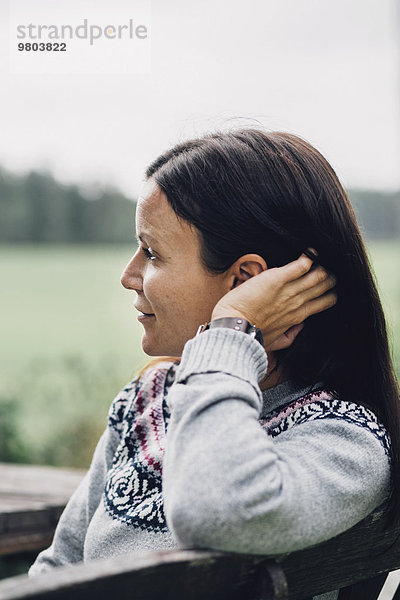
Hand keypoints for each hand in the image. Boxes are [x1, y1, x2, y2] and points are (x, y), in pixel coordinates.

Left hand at [211, 253, 336, 350]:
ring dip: (322, 266)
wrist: (235, 327)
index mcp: (298, 316)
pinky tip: (312, 251)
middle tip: (332, 268)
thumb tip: (301, 327)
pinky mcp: (277, 279)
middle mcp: (297, 302)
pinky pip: (300, 266)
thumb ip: (291, 336)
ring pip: (316, 275)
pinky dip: (308, 257)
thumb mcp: (275, 341)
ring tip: (325, 258)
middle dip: (330, 276)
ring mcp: (288, 291)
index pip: (324, 302)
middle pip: (323, 286)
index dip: (331, 292)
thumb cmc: (251, 335)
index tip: (331, 285)